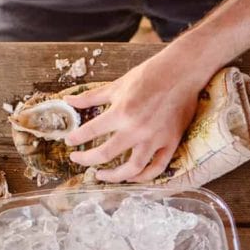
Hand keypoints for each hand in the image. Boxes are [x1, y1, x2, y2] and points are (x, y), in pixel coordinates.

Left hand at [64, 51, 204, 182]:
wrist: (181, 72)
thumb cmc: (149, 75)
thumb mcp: (117, 85)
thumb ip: (91, 97)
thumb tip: (68, 100)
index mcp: (121, 112)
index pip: (90, 131)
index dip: (76, 138)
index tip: (69, 141)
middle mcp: (137, 129)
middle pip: (105, 155)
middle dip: (86, 160)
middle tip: (78, 160)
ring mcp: (155, 139)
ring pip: (132, 169)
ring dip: (114, 177)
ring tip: (102, 175)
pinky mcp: (171, 142)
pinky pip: (157, 167)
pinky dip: (144, 177)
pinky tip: (132, 177)